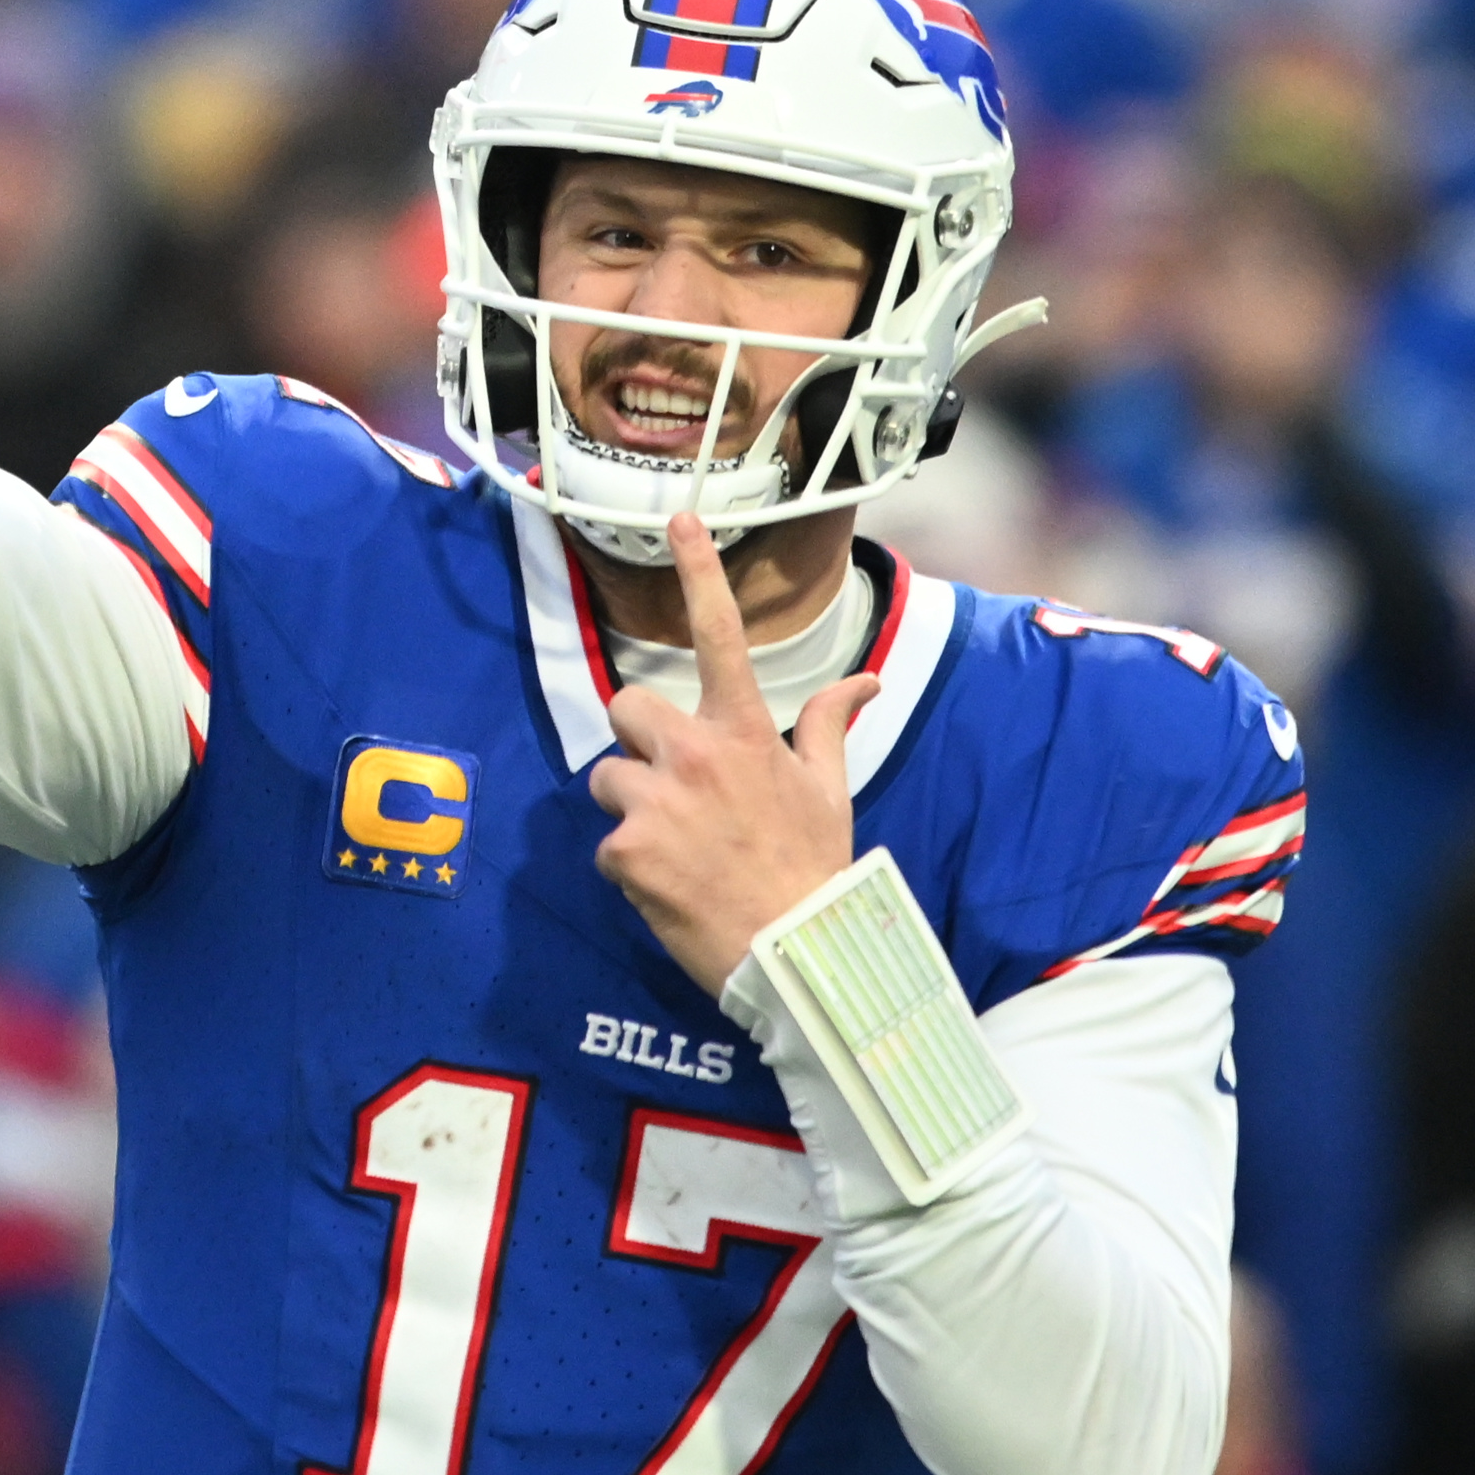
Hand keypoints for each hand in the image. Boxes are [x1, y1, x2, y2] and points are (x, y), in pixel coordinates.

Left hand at [588, 516, 877, 996]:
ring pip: (605, 778)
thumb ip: (832, 726)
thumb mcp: (831, 791)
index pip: (721, 636)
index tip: (680, 518)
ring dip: (629, 808)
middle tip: (670, 786)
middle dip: (638, 742)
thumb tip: (868, 678)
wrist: (797, 955)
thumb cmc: (813, 867)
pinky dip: (629, 867)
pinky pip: (606, 845)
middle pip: (626, 706)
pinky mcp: (625, 852)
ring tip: (676, 848)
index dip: (700, 572)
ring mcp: (656, 802)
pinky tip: (669, 887)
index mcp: (747, 733)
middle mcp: (696, 754)